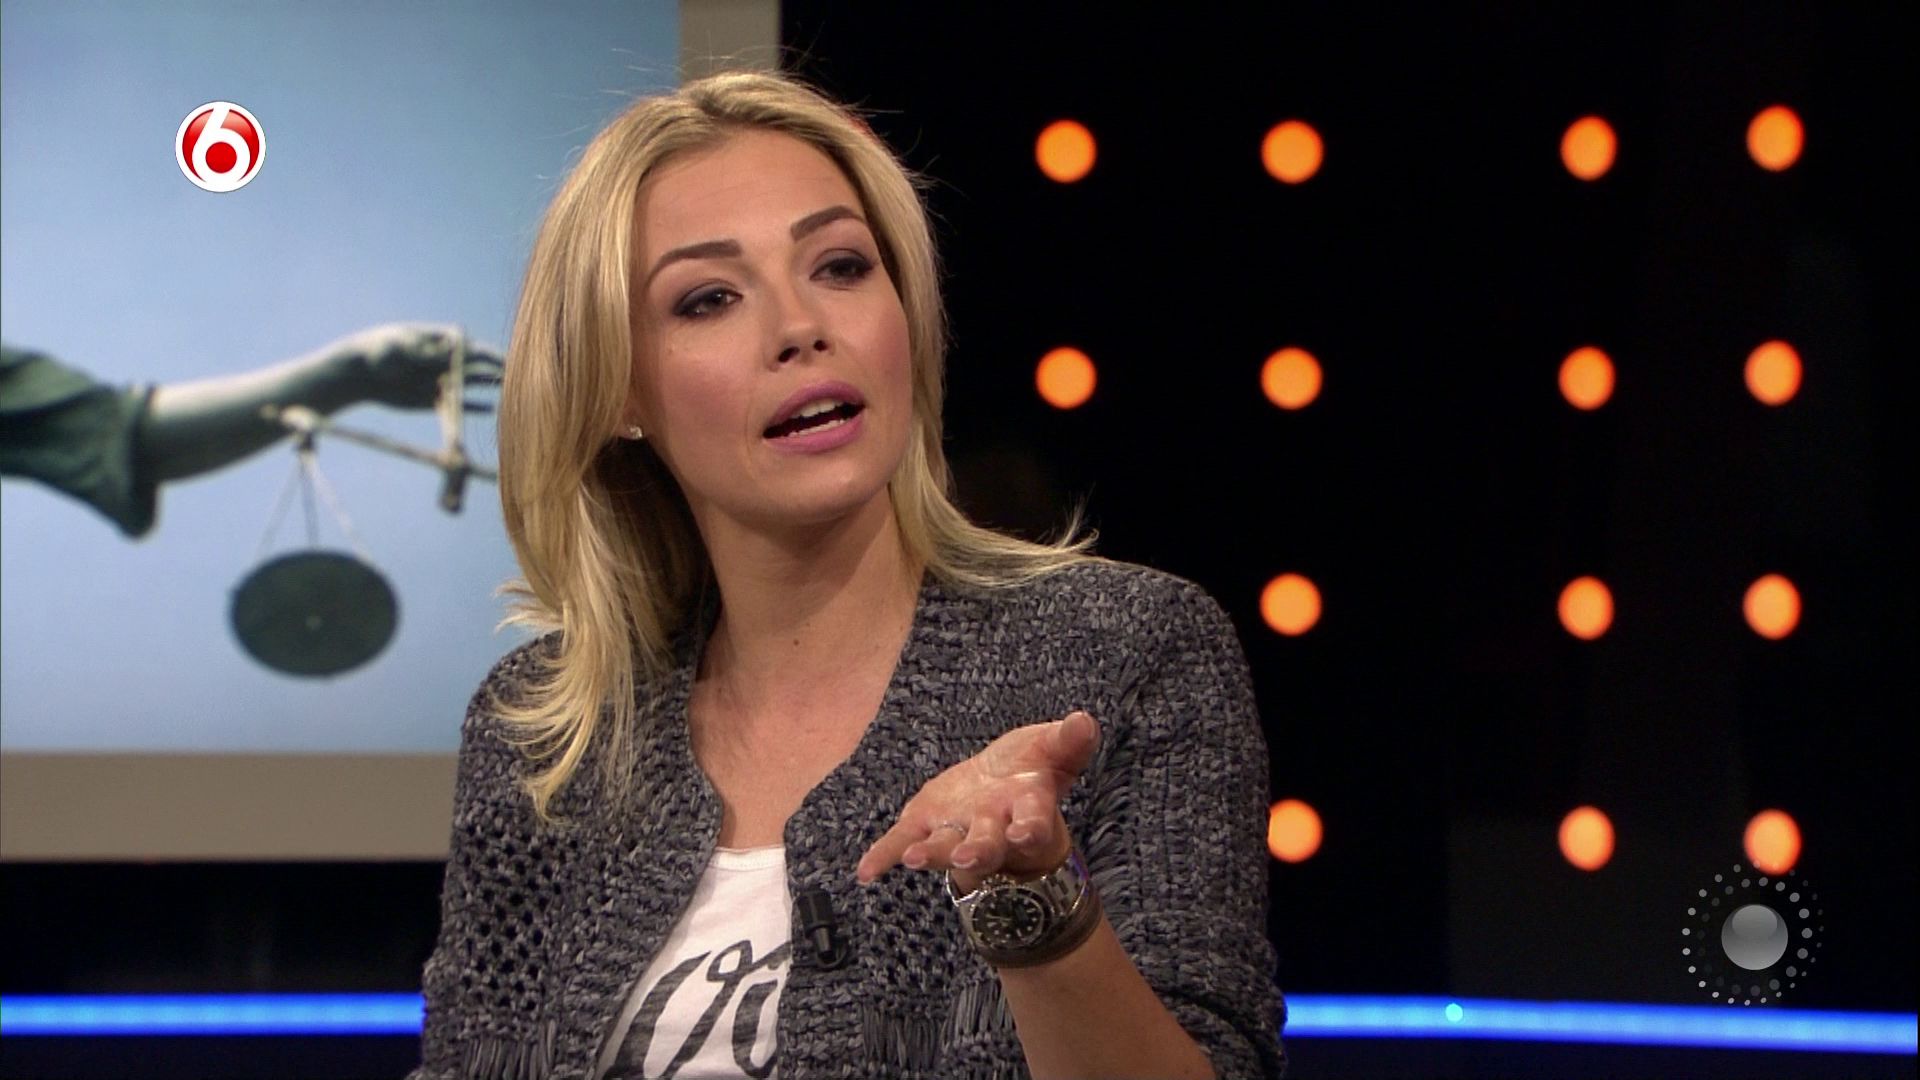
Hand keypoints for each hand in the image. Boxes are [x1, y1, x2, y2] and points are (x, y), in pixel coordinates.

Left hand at [324, 322, 503, 410]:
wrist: (356, 373)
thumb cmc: (375, 351)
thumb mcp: (399, 347)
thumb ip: (425, 350)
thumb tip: (449, 349)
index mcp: (437, 340)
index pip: (468, 346)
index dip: (485, 354)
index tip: (499, 361)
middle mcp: (442, 360)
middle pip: (475, 365)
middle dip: (495, 370)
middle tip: (518, 376)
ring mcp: (438, 379)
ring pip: (470, 383)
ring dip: (488, 386)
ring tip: (512, 390)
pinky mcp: (431, 399)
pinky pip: (456, 405)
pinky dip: (471, 407)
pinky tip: (490, 410)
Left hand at [857, 710, 1099, 891]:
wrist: (1000, 791)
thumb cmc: (1030, 771)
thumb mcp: (1051, 749)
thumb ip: (1068, 741)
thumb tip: (1084, 720)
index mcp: (1027, 809)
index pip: (1033, 822)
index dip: (1030, 829)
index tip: (1026, 834)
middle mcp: (992, 829)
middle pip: (988, 844)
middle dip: (978, 850)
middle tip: (968, 857)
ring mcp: (956, 831)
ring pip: (946, 847)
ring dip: (933, 854)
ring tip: (915, 858)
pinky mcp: (924, 827)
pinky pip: (901, 842)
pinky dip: (883, 856)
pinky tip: (866, 871)